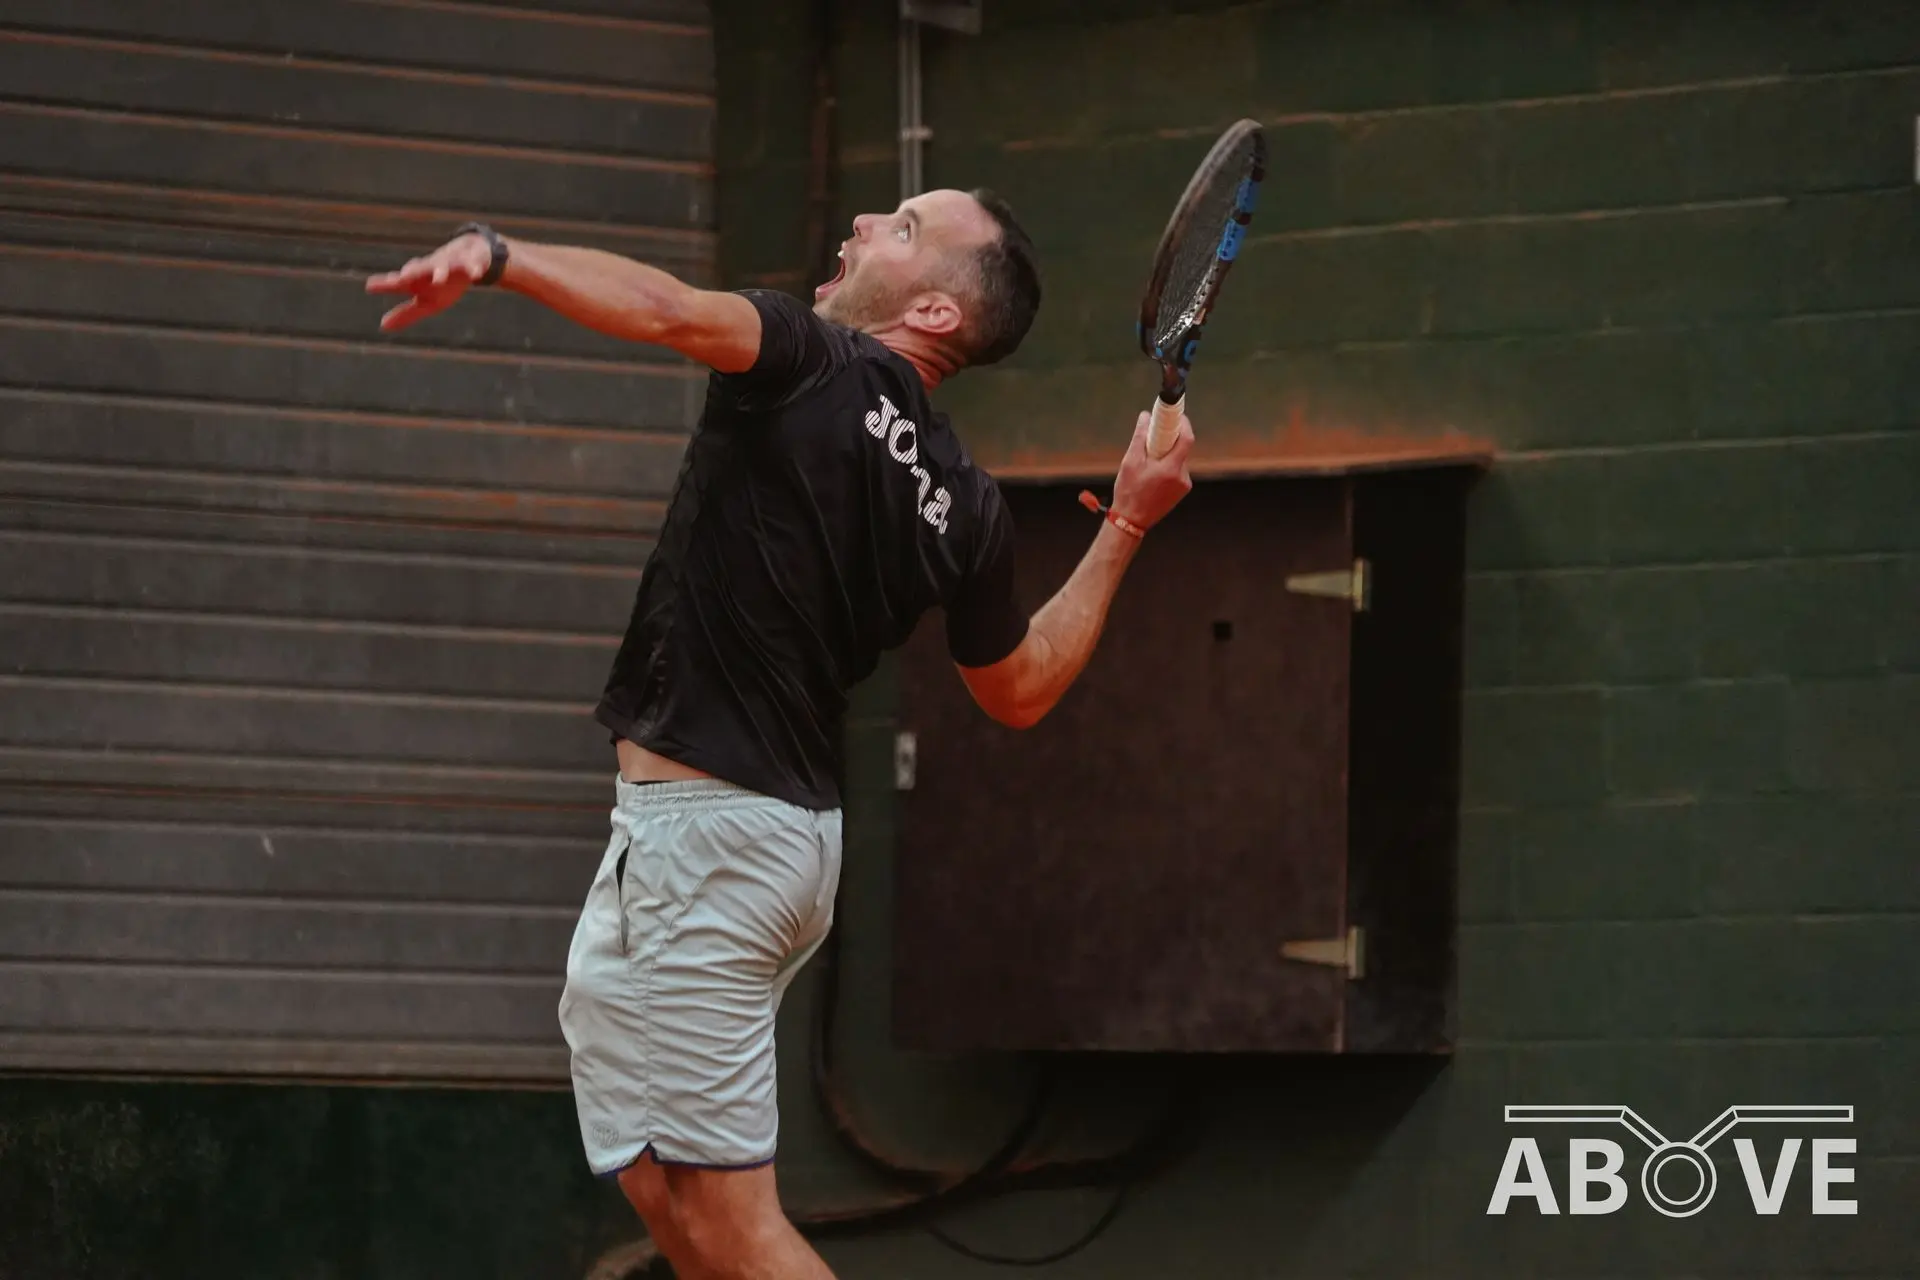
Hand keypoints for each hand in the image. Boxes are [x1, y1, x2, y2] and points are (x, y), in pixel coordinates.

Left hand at [365, 233, 492, 331]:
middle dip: (412, 272)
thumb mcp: (426, 302)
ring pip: (444, 266)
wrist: (470, 257)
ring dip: (440, 271)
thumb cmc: (444, 283)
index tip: (369, 286)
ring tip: (438, 279)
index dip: (386, 285)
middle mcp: (431, 269)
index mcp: (419, 280)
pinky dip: (472, 268)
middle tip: (402, 278)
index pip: (399, 283)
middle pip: (419, 270)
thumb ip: (406, 313)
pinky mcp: (470, 261)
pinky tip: (474, 274)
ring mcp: (451, 264)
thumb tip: (382, 326)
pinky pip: (472, 265)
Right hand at [1110, 408, 1194, 531]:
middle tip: (1156, 434)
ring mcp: (1183, 485)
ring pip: (1179, 459)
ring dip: (1167, 454)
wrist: (1131, 521)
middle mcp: (1182, 477)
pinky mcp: (1181, 491)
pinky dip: (1168, 465)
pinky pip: (1177, 470)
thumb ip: (1140, 436)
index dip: (1183, 423)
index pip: (1187, 439)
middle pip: (1182, 448)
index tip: (1176, 415)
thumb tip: (1146, 416)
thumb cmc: (1129, 492)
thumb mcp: (1130, 461)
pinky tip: (1153, 473)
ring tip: (1149, 460)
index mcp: (1171, 469)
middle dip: (1170, 439)